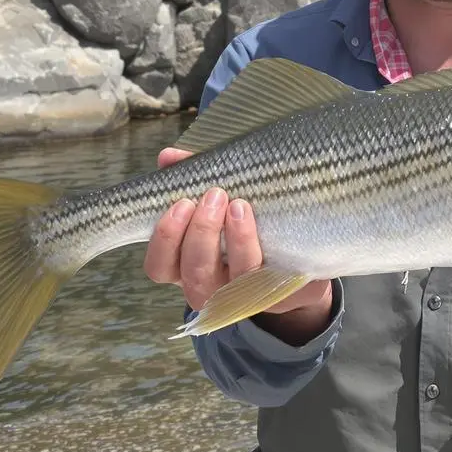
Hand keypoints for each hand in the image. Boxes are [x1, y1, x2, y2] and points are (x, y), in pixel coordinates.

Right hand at [144, 148, 332, 338]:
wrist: (292, 254)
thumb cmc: (240, 223)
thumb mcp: (215, 202)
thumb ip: (191, 178)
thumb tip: (169, 157)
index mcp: (186, 268)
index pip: (159, 267)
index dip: (165, 239)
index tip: (181, 203)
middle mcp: (211, 289)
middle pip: (196, 272)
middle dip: (202, 232)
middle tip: (215, 195)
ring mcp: (245, 295)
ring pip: (235, 279)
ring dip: (236, 240)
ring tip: (241, 206)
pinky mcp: (280, 293)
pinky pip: (273, 280)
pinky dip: (272, 253)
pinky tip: (273, 225)